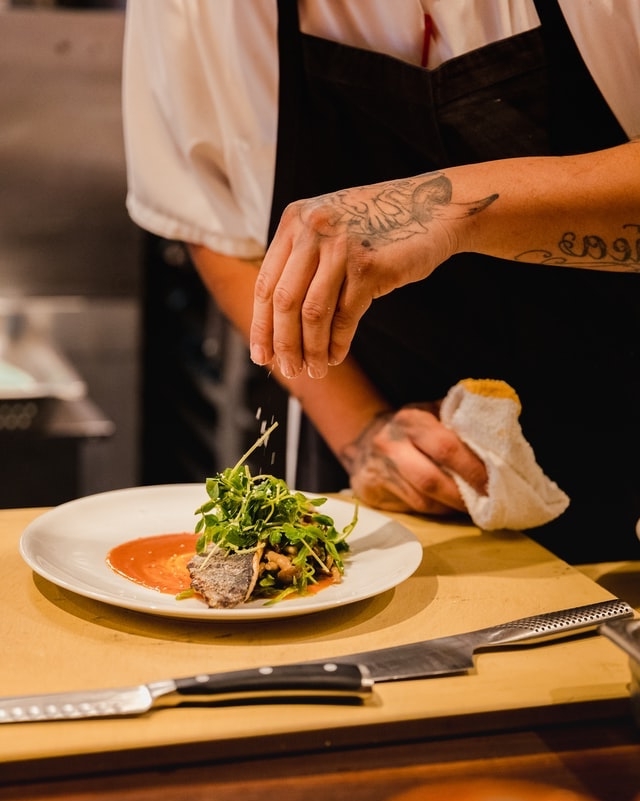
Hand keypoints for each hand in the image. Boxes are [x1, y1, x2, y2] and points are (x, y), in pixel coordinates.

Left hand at [250, 172, 496, 378]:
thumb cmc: (381, 226)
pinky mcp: (368, 266)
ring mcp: (340, 247)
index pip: (265, 284)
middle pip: (284, 302)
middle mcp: (312, 229)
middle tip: (290, 370)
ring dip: (311, 350)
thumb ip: (303, 260)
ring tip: (315, 370)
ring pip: (312, 313)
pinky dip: (337, 343)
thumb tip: (278, 323)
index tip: (262, 356)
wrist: (436, 207)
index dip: (262, 326)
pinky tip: (336, 357)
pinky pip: (345, 316)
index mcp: (294, 220)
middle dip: (284, 344)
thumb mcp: (332, 229)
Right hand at [340, 405, 487, 515]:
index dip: (472, 468)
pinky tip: (451, 508)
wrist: (363, 440)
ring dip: (453, 507)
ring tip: (475, 509)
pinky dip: (438, 511)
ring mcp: (380, 471)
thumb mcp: (431, 412)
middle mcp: (391, 445)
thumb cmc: (411, 428)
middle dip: (464, 495)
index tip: (495, 481)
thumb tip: (498, 439)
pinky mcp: (372, 492)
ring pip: (423, 500)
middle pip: (431, 479)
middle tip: (490, 503)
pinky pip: (412, 509)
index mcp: (410, 421)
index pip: (445, 447)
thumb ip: (458, 421)